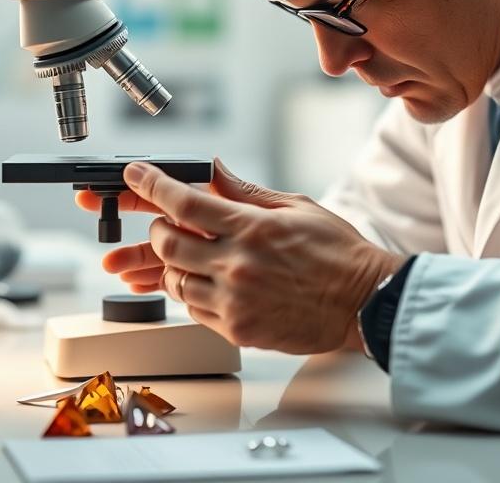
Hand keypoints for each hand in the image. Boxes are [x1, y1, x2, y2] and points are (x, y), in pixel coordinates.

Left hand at [76, 158, 404, 354]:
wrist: (365, 303)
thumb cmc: (336, 253)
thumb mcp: (295, 206)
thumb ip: (246, 192)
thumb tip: (212, 171)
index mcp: (251, 228)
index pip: (183, 202)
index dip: (150, 185)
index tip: (134, 175)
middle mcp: (237, 265)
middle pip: (166, 242)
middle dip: (158, 227)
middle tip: (167, 222)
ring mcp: (234, 301)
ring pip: (173, 280)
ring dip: (172, 263)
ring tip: (192, 255)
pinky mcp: (237, 330)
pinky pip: (192, 309)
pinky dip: (191, 292)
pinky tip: (209, 282)